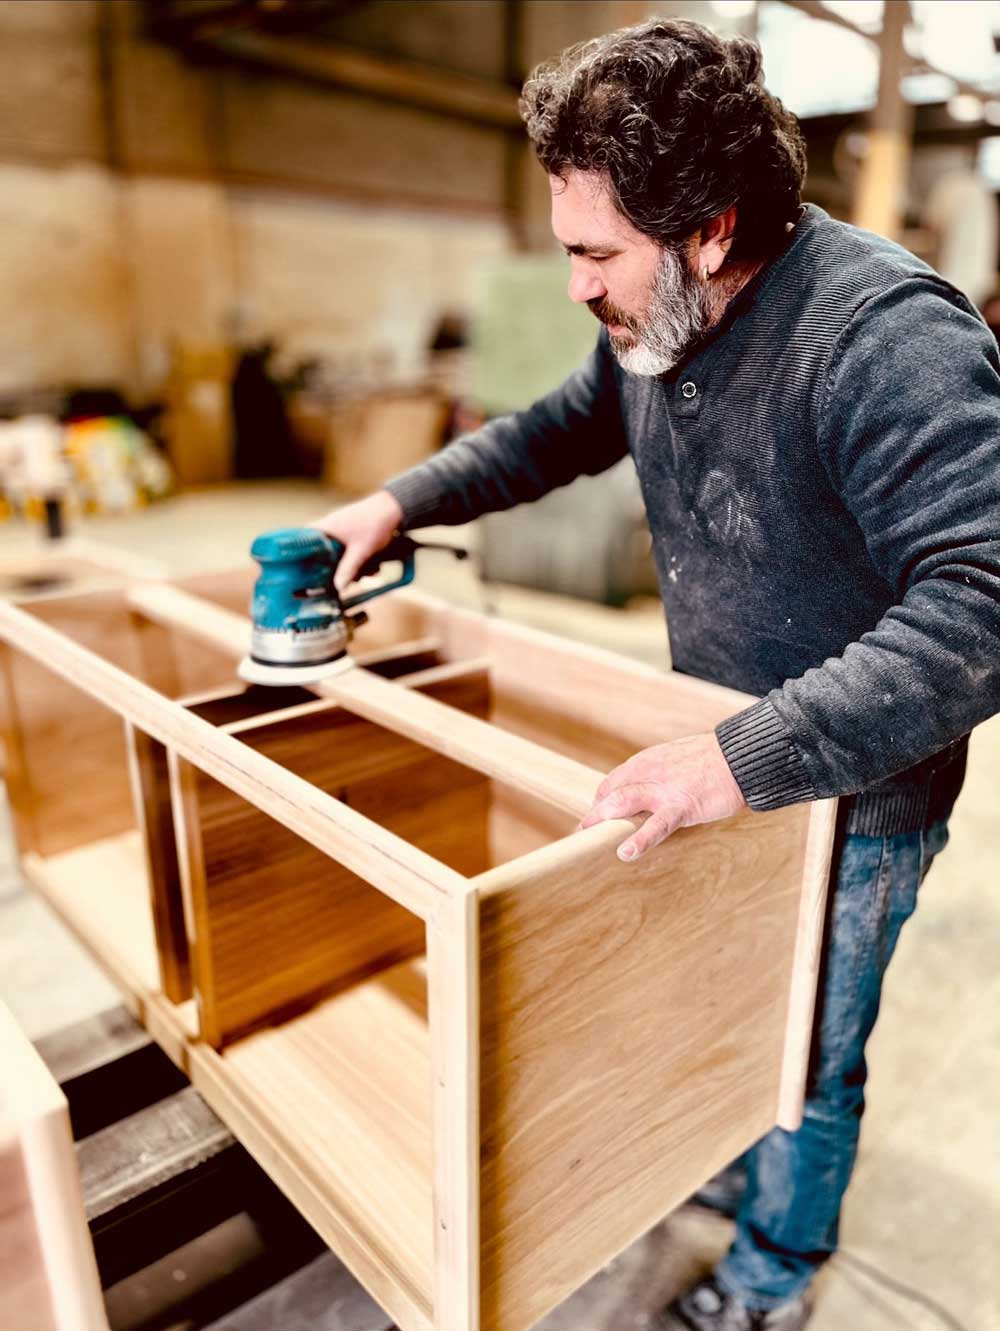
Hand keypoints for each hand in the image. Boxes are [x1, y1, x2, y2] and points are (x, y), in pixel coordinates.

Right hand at [311, 490, 403, 590]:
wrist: (396, 508)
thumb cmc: (375, 524)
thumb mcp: (361, 551)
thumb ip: (348, 569)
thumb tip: (338, 588)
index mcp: (326, 528)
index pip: (304, 542)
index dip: (304, 557)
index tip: (308, 573)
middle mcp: (331, 528)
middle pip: (325, 554)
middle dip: (339, 569)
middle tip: (348, 579)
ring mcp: (344, 530)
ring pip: (342, 554)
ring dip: (356, 566)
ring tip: (370, 571)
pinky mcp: (356, 533)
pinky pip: (353, 550)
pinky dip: (362, 559)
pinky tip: (376, 565)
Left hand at [579, 732, 747, 861]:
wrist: (739, 757)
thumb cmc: (711, 762)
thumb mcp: (675, 761)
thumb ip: (655, 776)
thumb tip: (641, 797)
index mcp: (645, 762)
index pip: (612, 784)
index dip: (600, 804)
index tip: (594, 821)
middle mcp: (647, 771)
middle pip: (610, 793)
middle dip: (593, 816)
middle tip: (581, 836)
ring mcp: (662, 789)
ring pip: (622, 802)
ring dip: (602, 821)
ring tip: (588, 839)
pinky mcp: (681, 806)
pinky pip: (656, 826)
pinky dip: (639, 840)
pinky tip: (625, 853)